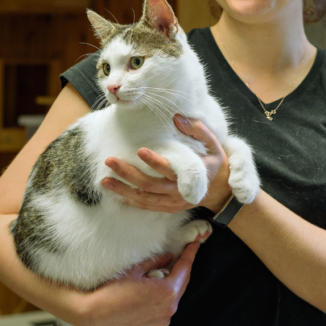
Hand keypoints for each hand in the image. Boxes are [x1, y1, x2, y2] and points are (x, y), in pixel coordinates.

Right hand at [76, 243, 199, 325]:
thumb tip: (168, 257)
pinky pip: (166, 309)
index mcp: (167, 292)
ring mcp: (164, 320)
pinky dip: (163, 300)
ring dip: (172, 286)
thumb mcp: (136, 269)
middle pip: (182, 283)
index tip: (195, 245)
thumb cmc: (113, 290)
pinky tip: (152, 293)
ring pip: (174, 298)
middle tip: (181, 255)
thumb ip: (156, 261)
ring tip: (161, 275)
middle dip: (182, 269)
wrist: (96, 313)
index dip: (190, 254)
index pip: (185, 269)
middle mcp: (170, 308)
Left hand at [102, 115, 231, 212]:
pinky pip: (146, 207)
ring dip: (123, 190)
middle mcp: (179, 192)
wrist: (220, 190)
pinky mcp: (168, 208)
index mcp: (192, 175)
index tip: (139, 150)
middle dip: (128, 173)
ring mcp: (173, 203)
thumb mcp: (214, 145)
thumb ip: (198, 130)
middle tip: (110, 161)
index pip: (170, 169)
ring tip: (104, 180)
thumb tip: (177, 118)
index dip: (155, 161)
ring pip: (144, 198)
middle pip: (150, 185)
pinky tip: (115, 193)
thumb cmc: (214, 162)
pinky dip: (130, 201)